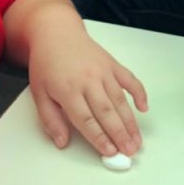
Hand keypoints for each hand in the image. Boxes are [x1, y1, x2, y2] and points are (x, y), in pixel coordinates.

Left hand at [28, 27, 147, 157]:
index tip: (109, 152)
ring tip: (137, 140)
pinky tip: (144, 108)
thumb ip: (50, 120)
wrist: (56, 33)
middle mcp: (88, 80)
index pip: (86, 120)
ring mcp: (103, 71)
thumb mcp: (39, 93)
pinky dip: (139, 93)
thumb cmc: (47, 63)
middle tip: (129, 152)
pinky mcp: (112, 64)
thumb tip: (62, 142)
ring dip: (130, 122)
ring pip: (120, 100)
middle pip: (107, 112)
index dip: (99, 138)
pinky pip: (130, 80)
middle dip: (120, 134)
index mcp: (68, 89)